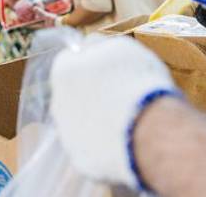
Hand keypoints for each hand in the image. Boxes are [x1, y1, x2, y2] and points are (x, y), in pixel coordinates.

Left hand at [49, 34, 177, 188]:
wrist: (147, 129)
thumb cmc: (136, 82)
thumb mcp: (121, 47)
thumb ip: (98, 46)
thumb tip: (89, 45)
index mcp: (64, 70)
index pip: (71, 62)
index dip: (91, 65)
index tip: (109, 71)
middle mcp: (58, 101)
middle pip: (73, 94)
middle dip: (92, 95)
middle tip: (120, 97)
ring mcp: (67, 134)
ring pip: (81, 122)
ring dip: (97, 120)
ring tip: (127, 121)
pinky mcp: (81, 159)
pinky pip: (93, 147)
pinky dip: (105, 144)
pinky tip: (125, 141)